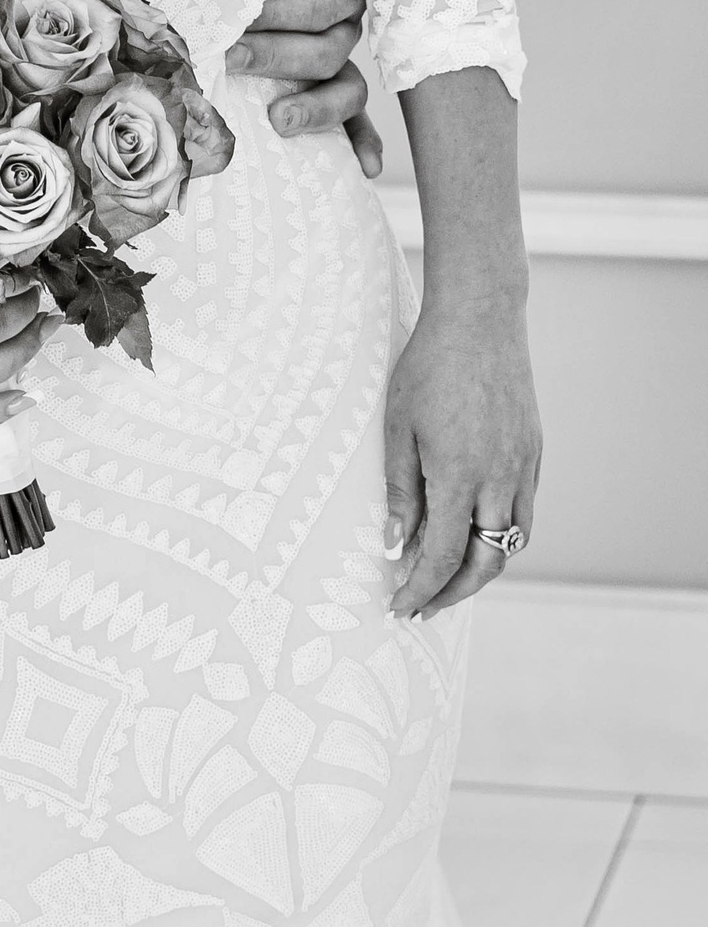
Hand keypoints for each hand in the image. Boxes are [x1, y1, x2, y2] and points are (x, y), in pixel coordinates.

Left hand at [227, 0, 383, 177]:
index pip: (325, 4)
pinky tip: (362, 167)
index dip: (285, 13)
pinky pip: (351, 108)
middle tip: (228, 57)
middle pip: (329, 50)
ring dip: (314, 108)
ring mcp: (334, 43)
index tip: (241, 12)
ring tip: (276, 121)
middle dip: (277, 57)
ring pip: (342, 85)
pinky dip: (360, 138)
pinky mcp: (318, 67)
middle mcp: (344, 14)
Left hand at [383, 289, 540, 618]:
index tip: (400, 606)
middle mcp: (500, 480)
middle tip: (423, 605)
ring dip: (481, 568)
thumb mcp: (398, 428)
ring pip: (512, 541)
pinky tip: (474, 532)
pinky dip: (499, 535)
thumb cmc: (429, 367)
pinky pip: (523, 511)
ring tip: (446, 577)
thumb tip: (393, 547)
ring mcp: (523, 467)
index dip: (420, 589)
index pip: (443, 557)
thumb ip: (398, 492)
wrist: (480, 320)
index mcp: (460, 477)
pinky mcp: (533, 453)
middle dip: (453, 593)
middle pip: (486, 562)